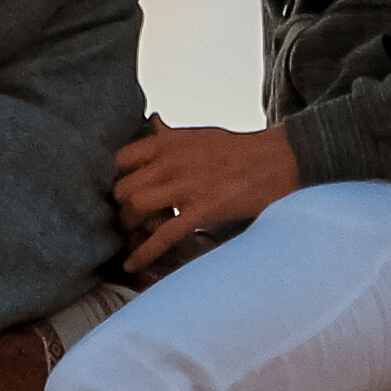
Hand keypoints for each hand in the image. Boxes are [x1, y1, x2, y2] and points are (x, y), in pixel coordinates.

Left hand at [110, 120, 298, 273]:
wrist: (277, 161)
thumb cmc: (239, 150)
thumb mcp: (200, 135)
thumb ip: (171, 137)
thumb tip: (152, 125)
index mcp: (169, 142)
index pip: (121, 158)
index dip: (114, 178)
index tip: (115, 191)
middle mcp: (172, 161)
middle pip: (123, 187)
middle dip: (118, 206)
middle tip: (122, 219)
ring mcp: (186, 187)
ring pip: (135, 208)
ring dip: (129, 226)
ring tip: (130, 236)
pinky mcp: (201, 211)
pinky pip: (162, 235)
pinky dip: (143, 253)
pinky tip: (131, 266)